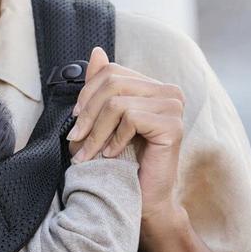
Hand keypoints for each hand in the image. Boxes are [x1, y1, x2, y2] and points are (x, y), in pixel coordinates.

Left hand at [67, 47, 186, 229]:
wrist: (142, 200)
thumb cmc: (122, 163)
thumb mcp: (103, 120)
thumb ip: (101, 87)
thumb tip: (97, 51)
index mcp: (153, 87)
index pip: (111, 72)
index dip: (87, 93)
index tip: (76, 120)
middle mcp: (168, 92)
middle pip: (112, 83)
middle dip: (88, 114)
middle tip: (76, 140)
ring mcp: (174, 107)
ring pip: (118, 102)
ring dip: (96, 131)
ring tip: (89, 152)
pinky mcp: (173, 125)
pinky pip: (130, 118)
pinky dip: (114, 139)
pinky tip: (112, 155)